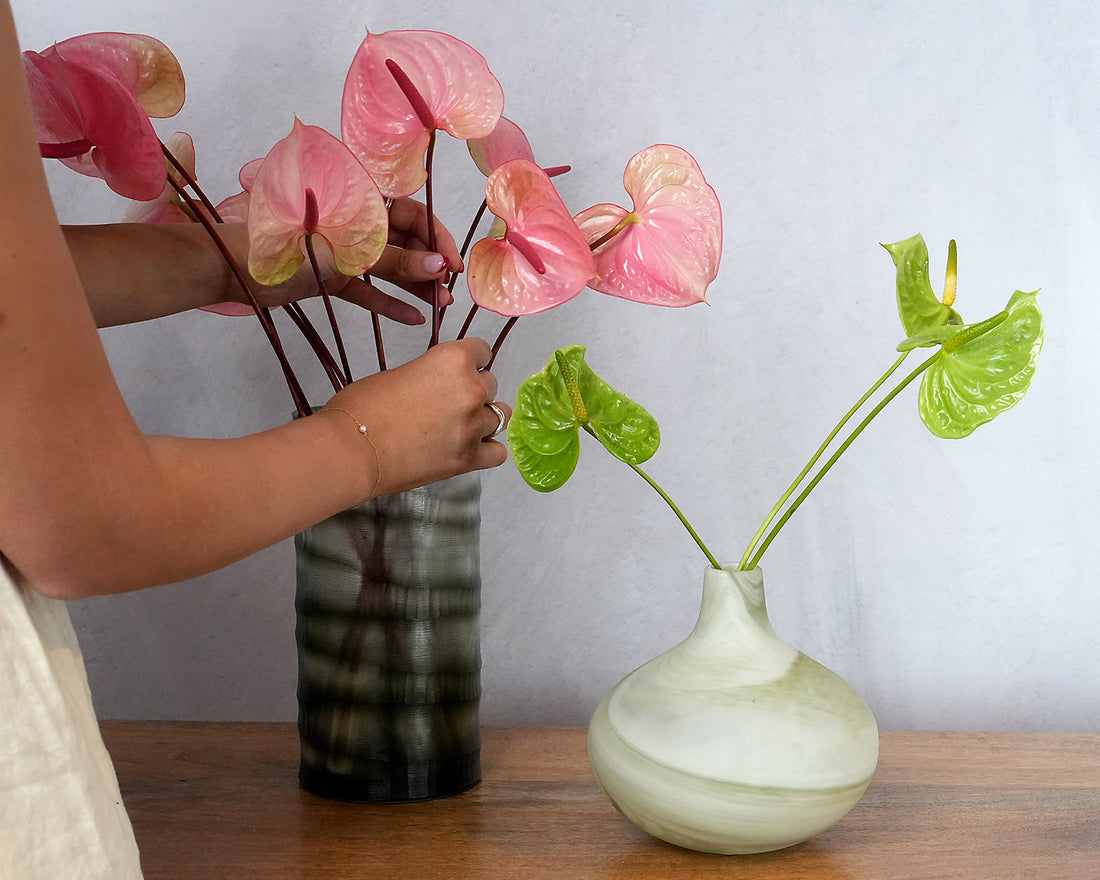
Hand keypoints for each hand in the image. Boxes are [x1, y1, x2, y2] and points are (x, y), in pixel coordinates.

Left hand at [228, 198, 463, 323]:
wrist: (232, 267)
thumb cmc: (285, 244)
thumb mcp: (347, 252)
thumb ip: (393, 260)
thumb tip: (440, 267)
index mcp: (360, 200)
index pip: (412, 214)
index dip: (437, 237)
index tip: (453, 264)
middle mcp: (356, 223)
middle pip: (405, 241)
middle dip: (430, 265)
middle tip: (449, 290)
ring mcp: (343, 250)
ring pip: (389, 267)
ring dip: (415, 285)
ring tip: (440, 306)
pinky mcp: (331, 276)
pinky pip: (367, 290)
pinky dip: (388, 303)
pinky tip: (414, 319)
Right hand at [326, 338, 511, 496]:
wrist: (352, 449)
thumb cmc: (362, 406)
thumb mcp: (401, 372)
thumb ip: (430, 376)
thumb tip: (438, 387)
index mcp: (453, 360)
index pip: (483, 352)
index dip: (472, 361)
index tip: (465, 369)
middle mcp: (471, 390)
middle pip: (491, 385)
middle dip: (475, 391)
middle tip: (451, 403)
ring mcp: (473, 426)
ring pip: (499, 416)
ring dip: (483, 418)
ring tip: (461, 426)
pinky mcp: (469, 459)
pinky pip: (497, 452)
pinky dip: (487, 448)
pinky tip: (472, 447)